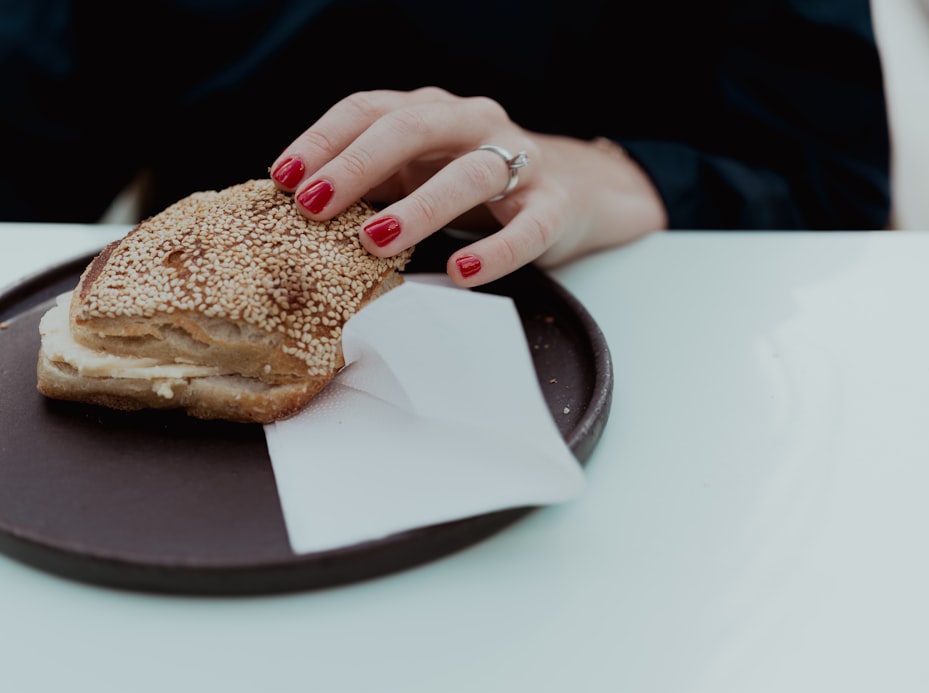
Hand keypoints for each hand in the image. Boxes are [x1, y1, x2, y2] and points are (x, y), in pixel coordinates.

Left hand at [269, 87, 666, 285]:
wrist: (572, 190)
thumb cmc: (474, 184)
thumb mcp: (418, 172)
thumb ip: (371, 180)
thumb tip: (296, 205)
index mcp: (432, 112)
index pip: (370, 108)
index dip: (323, 139)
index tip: (282, 178)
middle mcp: (474, 124)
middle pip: (414, 128)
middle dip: (358, 165)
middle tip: (314, 206)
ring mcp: (519, 162)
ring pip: (469, 175)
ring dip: (419, 208)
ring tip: (377, 242)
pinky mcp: (554, 206)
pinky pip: (527, 229)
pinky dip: (494, 252)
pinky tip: (460, 274)